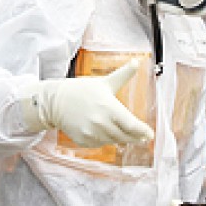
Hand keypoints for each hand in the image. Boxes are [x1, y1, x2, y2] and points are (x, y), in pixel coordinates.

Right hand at [20, 59, 152, 146]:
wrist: (56, 102)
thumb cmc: (81, 90)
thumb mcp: (103, 82)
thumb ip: (123, 74)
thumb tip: (137, 61)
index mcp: (109, 108)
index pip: (132, 125)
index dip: (143, 132)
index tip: (150, 134)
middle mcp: (101, 123)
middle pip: (125, 136)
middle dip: (134, 137)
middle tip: (141, 137)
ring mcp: (91, 134)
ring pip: (113, 141)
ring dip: (119, 137)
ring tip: (121, 131)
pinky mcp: (84, 141)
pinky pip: (100, 144)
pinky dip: (104, 139)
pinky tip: (103, 131)